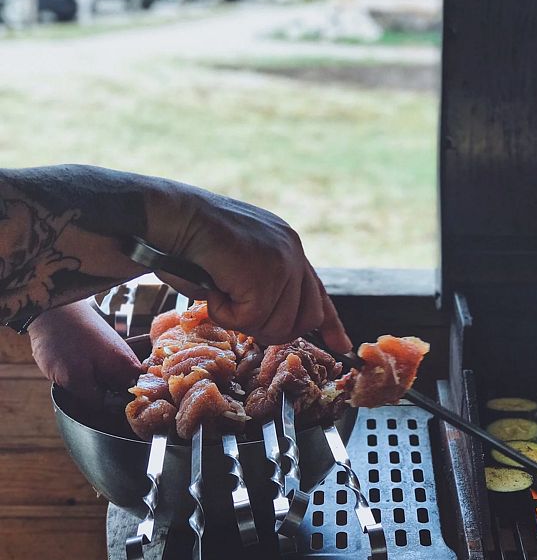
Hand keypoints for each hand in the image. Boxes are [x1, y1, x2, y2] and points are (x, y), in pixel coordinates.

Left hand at [28, 301, 140, 406]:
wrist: (51, 309)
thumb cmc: (64, 340)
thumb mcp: (74, 377)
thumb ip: (92, 398)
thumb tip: (104, 411)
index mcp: (127, 367)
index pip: (134, 399)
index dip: (119, 411)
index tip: (103, 415)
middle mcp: (126, 360)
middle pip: (122, 392)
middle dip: (106, 400)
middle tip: (83, 399)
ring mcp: (114, 355)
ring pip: (108, 383)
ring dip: (93, 388)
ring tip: (75, 384)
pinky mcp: (102, 351)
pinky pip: (100, 373)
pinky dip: (88, 377)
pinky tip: (74, 374)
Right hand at [146, 185, 351, 352]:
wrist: (171, 216)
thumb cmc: (189, 243)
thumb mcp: (237, 266)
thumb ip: (261, 287)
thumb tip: (272, 323)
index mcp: (287, 246)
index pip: (317, 293)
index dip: (330, 322)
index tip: (340, 344)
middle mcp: (293, 251)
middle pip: (303, 320)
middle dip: (269, 330)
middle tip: (236, 313)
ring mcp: (284, 261)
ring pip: (277, 326)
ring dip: (239, 320)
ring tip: (219, 290)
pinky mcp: (268, 273)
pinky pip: (250, 320)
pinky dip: (224, 314)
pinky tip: (213, 287)